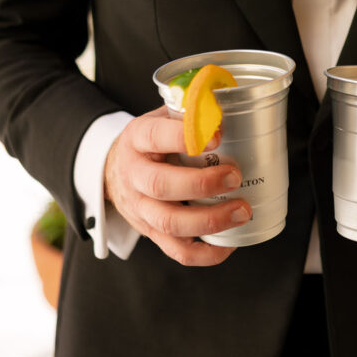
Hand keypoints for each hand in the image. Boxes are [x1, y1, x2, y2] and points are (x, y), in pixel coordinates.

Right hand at [104, 107, 250, 265]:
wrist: (114, 171)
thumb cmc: (151, 142)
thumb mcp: (161, 117)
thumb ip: (189, 111)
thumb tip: (230, 102)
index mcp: (137, 141)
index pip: (154, 137)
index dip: (183, 137)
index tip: (217, 136)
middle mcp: (134, 177)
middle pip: (161, 186)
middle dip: (202, 184)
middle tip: (235, 176)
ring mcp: (141, 209)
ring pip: (169, 223)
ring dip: (209, 220)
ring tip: (242, 211)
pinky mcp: (152, 233)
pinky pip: (178, 251)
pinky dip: (207, 253)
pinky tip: (231, 243)